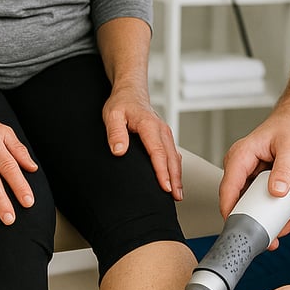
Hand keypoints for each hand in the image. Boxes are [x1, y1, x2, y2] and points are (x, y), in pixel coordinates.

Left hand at [103, 83, 182, 199]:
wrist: (130, 92)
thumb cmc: (121, 104)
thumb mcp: (112, 115)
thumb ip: (115, 133)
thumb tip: (119, 150)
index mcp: (149, 125)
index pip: (158, 152)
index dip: (162, 171)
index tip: (165, 187)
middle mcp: (161, 130)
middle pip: (171, 158)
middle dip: (175, 179)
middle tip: (175, 197)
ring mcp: (165, 133)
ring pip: (175, 157)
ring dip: (178, 176)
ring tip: (177, 194)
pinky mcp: (165, 137)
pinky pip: (173, 154)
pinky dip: (176, 168)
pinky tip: (175, 180)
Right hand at [219, 111, 289, 243]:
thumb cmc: (287, 128)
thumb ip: (284, 169)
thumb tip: (278, 190)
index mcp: (240, 157)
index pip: (228, 189)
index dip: (231, 211)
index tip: (240, 229)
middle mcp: (240, 169)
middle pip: (243, 204)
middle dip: (265, 218)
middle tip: (285, 224)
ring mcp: (248, 178)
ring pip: (255, 207)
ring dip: (276, 215)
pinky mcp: (257, 184)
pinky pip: (264, 203)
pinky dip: (280, 208)